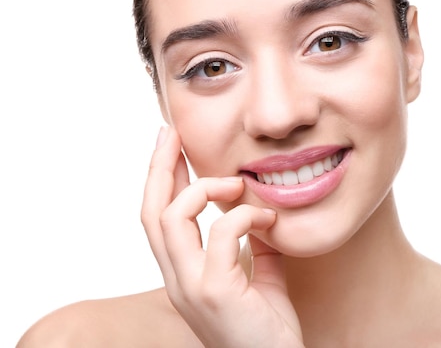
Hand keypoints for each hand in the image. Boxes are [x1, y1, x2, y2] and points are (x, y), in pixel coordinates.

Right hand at [141, 126, 303, 346]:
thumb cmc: (268, 331)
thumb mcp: (260, 279)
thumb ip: (253, 247)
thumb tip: (259, 213)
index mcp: (183, 275)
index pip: (158, 218)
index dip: (161, 179)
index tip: (171, 147)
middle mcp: (177, 280)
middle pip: (151, 211)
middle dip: (160, 166)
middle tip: (170, 133)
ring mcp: (192, 287)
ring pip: (170, 217)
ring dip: (203, 188)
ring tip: (234, 182)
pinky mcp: (215, 291)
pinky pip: (221, 233)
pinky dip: (244, 214)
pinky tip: (268, 216)